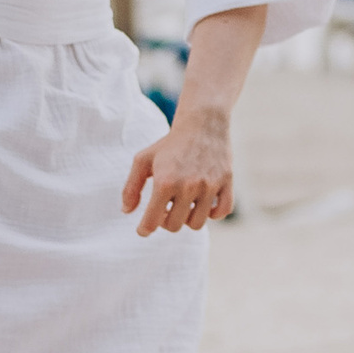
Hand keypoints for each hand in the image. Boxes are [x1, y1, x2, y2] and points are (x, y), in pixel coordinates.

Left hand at [122, 112, 233, 235]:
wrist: (201, 123)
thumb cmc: (169, 144)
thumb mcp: (143, 160)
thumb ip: (131, 187)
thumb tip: (126, 211)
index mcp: (164, 181)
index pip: (153, 220)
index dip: (145, 229)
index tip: (144, 229)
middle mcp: (187, 186)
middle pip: (175, 225)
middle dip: (167, 221)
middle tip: (165, 209)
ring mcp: (209, 185)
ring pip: (197, 223)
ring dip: (188, 218)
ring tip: (183, 205)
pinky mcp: (226, 182)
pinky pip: (222, 212)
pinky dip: (213, 213)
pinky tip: (204, 204)